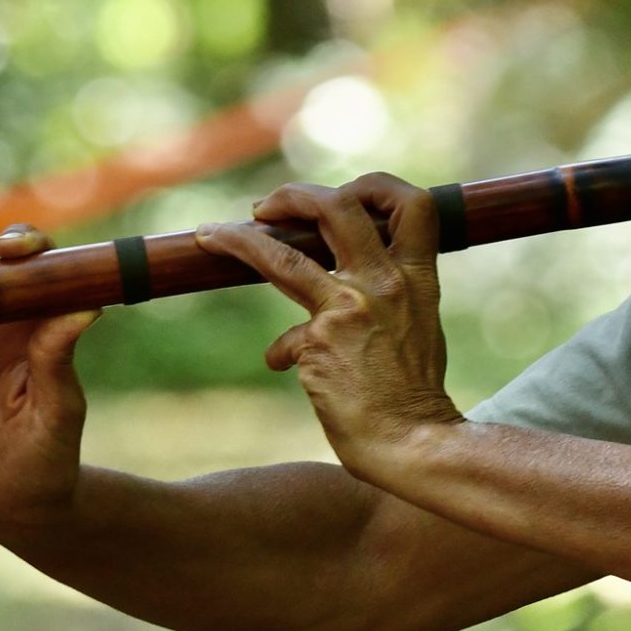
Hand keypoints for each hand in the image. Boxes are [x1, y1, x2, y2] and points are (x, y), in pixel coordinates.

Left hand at [194, 173, 458, 478]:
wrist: (414, 442)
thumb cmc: (417, 397)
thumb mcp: (418, 331)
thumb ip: (383, 305)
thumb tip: (318, 316)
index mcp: (419, 277)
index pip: (414, 204)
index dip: (376, 188)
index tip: (347, 196)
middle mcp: (384, 282)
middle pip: (337, 207)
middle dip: (296, 197)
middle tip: (268, 208)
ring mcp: (349, 308)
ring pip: (280, 255)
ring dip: (238, 239)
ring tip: (211, 235)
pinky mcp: (318, 342)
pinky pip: (284, 340)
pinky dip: (282, 352)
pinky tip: (283, 365)